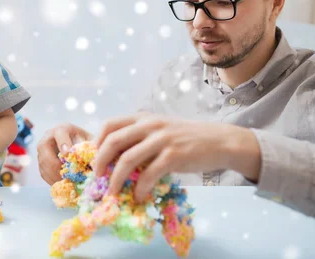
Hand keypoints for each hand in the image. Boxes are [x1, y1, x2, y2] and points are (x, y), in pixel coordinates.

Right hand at [37, 123, 92, 184]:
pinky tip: (64, 184)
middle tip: (67, 175)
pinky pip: (43, 173)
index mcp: (62, 129)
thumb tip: (93, 159)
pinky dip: (53, 180)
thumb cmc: (86, 144)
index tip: (67, 154)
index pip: (59, 132)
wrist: (79, 149)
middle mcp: (49, 137)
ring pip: (43, 162)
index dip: (62, 143)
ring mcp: (42, 150)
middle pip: (44, 147)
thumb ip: (91, 147)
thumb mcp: (90, 142)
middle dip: (55, 163)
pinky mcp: (41, 162)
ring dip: (54, 174)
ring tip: (68, 182)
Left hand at [94, 113, 259, 200]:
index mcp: (143, 118)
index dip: (97, 141)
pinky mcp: (174, 156)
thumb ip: (139, 138)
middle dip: (100, 162)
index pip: (110, 124)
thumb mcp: (160, 130)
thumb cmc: (186, 138)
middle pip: (113, 141)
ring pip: (128, 159)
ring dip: (116, 180)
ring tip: (112, 193)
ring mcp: (162, 140)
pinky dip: (140, 188)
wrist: (218, 141)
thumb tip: (114, 160)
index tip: (95, 159)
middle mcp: (150, 125)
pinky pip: (149, 174)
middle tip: (97, 178)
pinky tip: (138, 196)